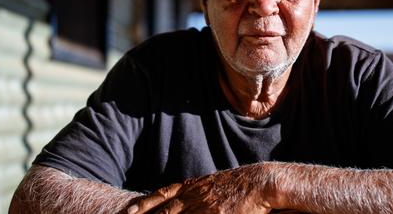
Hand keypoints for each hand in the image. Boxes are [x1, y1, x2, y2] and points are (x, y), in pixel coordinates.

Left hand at [126, 164, 274, 213]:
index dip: (145, 203)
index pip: (164, 194)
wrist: (262, 182)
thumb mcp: (217, 185)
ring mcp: (204, 206)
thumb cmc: (243, 185)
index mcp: (195, 186)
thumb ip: (202, 192)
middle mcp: (195, 195)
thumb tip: (191, 198)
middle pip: (164, 209)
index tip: (130, 209)